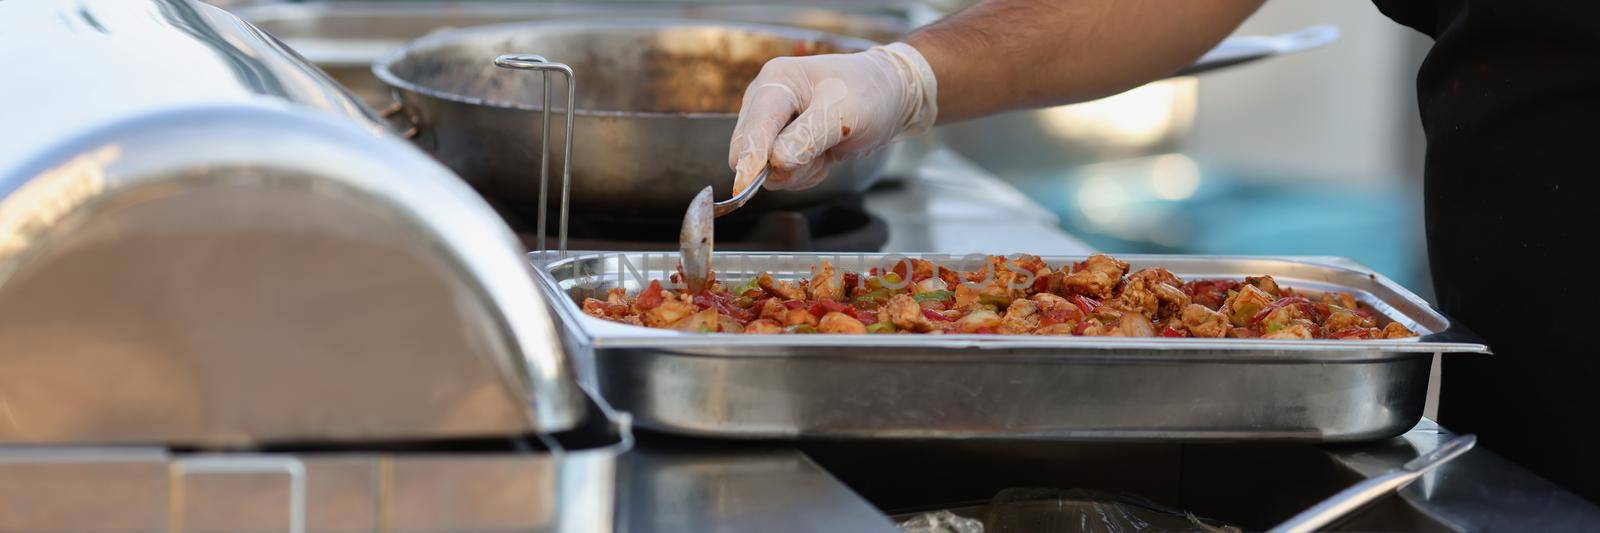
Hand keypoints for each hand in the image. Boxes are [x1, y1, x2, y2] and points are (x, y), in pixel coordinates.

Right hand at [728, 43, 937, 192]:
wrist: (889, 95)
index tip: (746, 186)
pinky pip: (781, 174)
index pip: (753, 129)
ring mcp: (771, 124)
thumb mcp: (845, 114)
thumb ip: (807, 138)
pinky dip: (804, 172)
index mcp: (776, 82)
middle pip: (749, 152)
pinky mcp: (782, 143)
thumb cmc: (870, 94)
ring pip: (766, 169)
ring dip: (799, 170)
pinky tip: (825, 154)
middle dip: (784, 165)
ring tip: (828, 148)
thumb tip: (775, 163)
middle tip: (821, 154)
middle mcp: (765, 101)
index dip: (750, 159)